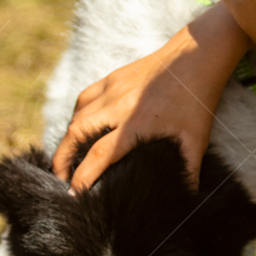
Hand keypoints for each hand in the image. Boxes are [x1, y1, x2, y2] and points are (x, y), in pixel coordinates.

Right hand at [52, 3, 250, 191]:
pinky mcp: (113, 77)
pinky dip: (78, 114)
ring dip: (68, 137)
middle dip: (62, 158)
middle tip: (58, 178)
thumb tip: (190, 198)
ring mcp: (112, 88)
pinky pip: (85, 98)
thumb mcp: (196, 138)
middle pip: (76, 134)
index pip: (97, 156)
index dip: (82, 177)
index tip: (73, 194)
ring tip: (66, 156)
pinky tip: (79, 126)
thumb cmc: (197, 100)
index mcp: (134, 124)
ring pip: (77, 115)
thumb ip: (189, 170)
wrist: (195, 56)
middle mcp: (116, 106)